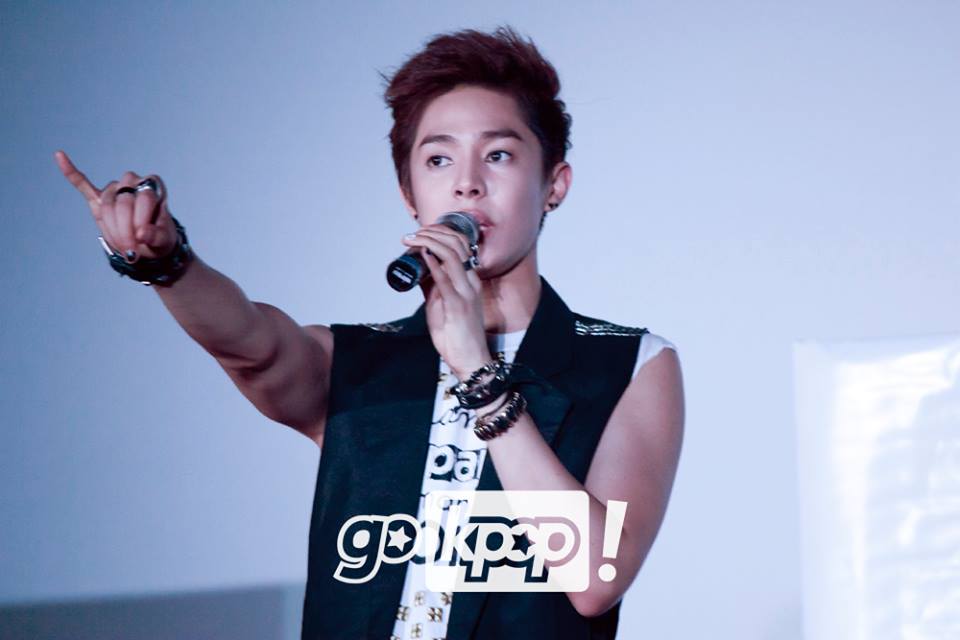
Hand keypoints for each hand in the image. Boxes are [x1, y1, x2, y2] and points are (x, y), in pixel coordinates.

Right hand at [54, 150, 177, 262]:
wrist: (148, 246)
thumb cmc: (159, 239)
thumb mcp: (164, 240)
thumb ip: (156, 235)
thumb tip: (142, 233)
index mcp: (154, 187)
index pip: (144, 198)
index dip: (141, 221)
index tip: (142, 241)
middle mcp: (134, 182)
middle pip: (123, 203)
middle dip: (125, 230)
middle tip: (131, 251)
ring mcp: (114, 189)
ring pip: (107, 206)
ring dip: (112, 229)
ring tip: (123, 246)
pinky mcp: (98, 198)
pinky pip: (82, 184)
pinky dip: (71, 172)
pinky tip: (60, 155)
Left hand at [401, 224, 491, 377]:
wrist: (470, 360)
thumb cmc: (457, 335)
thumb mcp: (441, 304)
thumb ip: (433, 286)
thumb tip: (418, 269)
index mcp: (470, 280)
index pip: (461, 244)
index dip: (441, 232)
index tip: (421, 231)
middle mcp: (471, 282)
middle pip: (457, 244)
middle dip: (432, 233)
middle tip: (412, 234)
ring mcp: (466, 293)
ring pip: (452, 256)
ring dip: (429, 243)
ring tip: (413, 240)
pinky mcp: (458, 306)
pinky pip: (446, 281)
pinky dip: (434, 265)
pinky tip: (424, 256)